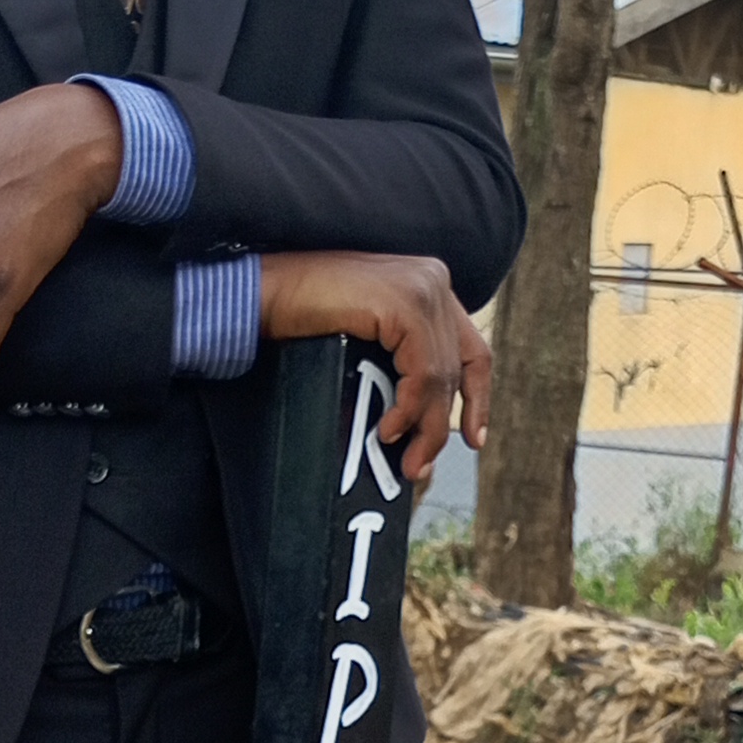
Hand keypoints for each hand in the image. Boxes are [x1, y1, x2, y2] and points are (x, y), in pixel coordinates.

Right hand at [259, 251, 490, 480]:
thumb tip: (422, 413)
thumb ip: (400, 353)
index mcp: (428, 281)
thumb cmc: (302, 314)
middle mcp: (433, 279)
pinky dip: (410, 410)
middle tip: (423, 463)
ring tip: (405, 459)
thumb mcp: (368, 332)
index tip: (474, 438)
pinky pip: (422, 373)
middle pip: (461, 365)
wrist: (264, 291)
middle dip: (446, 422)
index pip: (470, 347)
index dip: (477, 396)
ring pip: (441, 375)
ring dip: (426, 427)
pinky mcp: (404, 305)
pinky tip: (389, 431)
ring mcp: (422, 289)